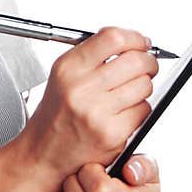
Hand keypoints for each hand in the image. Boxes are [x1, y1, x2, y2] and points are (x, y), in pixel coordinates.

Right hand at [24, 27, 158, 178]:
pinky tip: (124, 112)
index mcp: (68, 68)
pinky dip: (140, 109)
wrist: (43, 154)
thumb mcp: (64, 76)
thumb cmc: (57, 115)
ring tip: (129, 92)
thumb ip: (94, 55)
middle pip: (135, 60)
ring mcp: (97, 112)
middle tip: (146, 66)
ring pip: (144, 85)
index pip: (113, 38)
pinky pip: (144, 110)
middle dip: (148, 62)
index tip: (142, 42)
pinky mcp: (112, 133)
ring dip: (144, 86)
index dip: (135, 38)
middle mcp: (80, 88)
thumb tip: (133, 43)